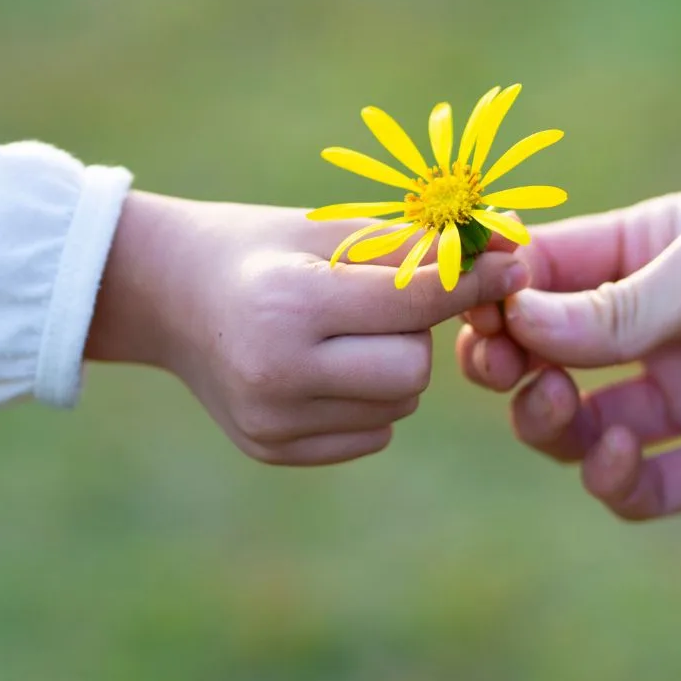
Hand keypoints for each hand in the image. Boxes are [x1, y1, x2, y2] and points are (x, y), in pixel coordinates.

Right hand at [90, 192, 525, 464]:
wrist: (168, 295)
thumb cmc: (260, 248)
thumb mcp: (329, 230)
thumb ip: (415, 244)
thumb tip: (510, 249)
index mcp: (289, 303)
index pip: (413, 300)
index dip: (470, 280)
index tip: (513, 262)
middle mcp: (277, 372)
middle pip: (413, 367)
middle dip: (416, 332)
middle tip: (384, 301)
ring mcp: (271, 421)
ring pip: (398, 403)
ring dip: (394, 366)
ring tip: (347, 331)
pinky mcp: (273, 450)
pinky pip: (372, 432)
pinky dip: (369, 399)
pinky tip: (326, 366)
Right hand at [457, 170, 680, 519]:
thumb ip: (618, 305)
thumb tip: (516, 325)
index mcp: (643, 256)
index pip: (540, 277)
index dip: (495, 294)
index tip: (473, 305)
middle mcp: (655, 327)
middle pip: (544, 357)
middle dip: (507, 363)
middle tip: (505, 366)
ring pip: (578, 426)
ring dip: (548, 422)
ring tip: (563, 405)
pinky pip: (648, 486)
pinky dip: (612, 482)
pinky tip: (614, 459)